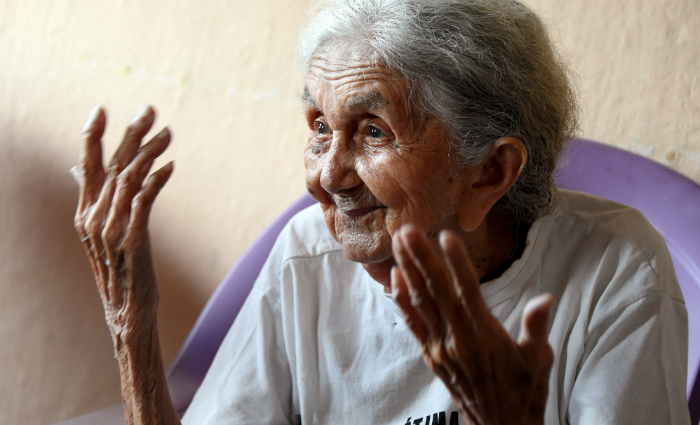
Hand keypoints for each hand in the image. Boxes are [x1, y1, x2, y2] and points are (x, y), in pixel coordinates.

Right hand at [72, 105, 172, 343]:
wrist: (128, 313)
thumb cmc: (121, 270)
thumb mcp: (106, 233)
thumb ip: (97, 199)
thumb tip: (80, 169)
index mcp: (85, 213)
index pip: (87, 166)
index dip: (92, 136)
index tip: (101, 109)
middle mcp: (93, 218)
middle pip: (112, 165)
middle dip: (131, 134)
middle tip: (151, 110)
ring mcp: (111, 231)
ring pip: (129, 179)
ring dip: (150, 153)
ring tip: (169, 134)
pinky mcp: (133, 242)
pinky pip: (143, 203)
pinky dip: (156, 181)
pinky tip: (170, 167)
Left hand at [391, 224, 552, 424]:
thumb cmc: (525, 391)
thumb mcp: (540, 361)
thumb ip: (537, 328)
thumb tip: (545, 298)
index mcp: (486, 337)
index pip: (469, 292)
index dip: (457, 264)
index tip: (447, 236)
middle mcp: (459, 340)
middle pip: (437, 292)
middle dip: (422, 259)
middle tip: (407, 229)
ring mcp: (441, 348)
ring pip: (421, 303)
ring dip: (408, 270)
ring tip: (398, 243)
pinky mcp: (431, 356)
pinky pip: (413, 324)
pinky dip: (402, 301)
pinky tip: (395, 278)